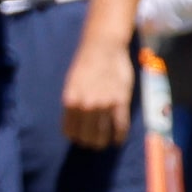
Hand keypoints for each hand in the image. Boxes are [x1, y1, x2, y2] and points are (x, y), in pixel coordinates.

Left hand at [62, 31, 134, 148]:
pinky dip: (119, 136)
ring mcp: (104, 105)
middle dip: (89, 142)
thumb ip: (73, 104)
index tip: (80, 139)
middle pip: (87, 136)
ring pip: (103, 134)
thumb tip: (75, 123)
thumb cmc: (85, 65)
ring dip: (103, 142)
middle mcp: (86, 106)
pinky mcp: (121, 102)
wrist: (103, 48)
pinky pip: (121, 126)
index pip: (70, 131)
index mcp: (70, 101)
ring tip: (104, 143)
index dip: (75, 137)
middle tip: (93, 143)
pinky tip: (118, 140)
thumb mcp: (71, 85)